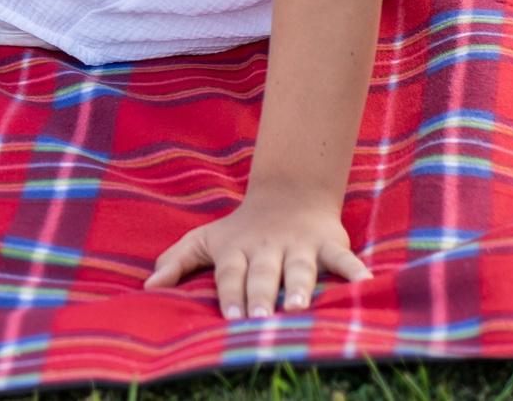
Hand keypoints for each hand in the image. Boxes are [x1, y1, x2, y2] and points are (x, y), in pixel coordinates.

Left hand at [145, 186, 369, 318]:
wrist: (288, 195)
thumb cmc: (241, 230)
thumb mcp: (205, 240)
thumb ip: (177, 261)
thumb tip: (147, 286)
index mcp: (237, 250)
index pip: (231, 273)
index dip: (230, 293)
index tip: (229, 315)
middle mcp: (267, 249)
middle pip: (264, 274)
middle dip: (262, 295)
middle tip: (262, 318)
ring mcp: (299, 246)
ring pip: (301, 267)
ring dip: (301, 285)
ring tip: (300, 306)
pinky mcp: (328, 243)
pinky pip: (342, 257)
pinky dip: (354, 269)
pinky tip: (365, 283)